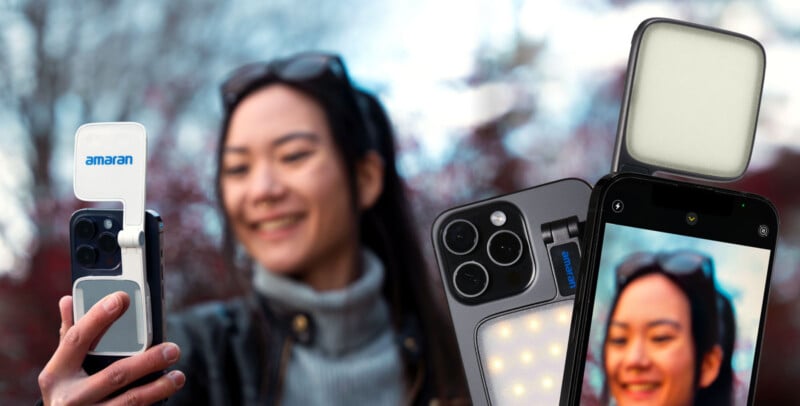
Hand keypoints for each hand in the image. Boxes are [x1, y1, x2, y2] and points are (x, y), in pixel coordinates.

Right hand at [38, 292, 184, 404]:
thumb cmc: (66, 390)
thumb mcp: (60, 368)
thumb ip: (69, 336)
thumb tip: (68, 300)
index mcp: (55, 374)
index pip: (77, 339)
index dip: (97, 317)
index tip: (121, 298)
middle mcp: (69, 398)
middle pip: (114, 375)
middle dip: (147, 361)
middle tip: (173, 349)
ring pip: (129, 401)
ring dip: (158, 388)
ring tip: (178, 376)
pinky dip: (153, 403)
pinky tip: (167, 394)